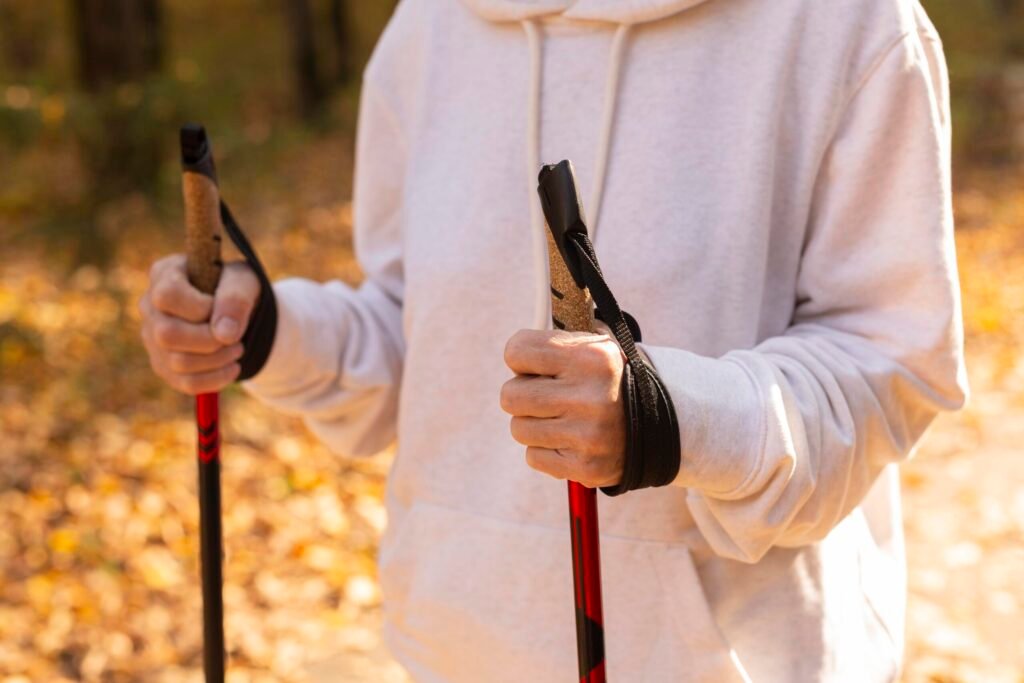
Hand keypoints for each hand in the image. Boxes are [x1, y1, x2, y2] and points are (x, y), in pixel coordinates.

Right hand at [139, 254, 258, 394]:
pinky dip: (215, 380)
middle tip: (235, 337)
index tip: (220, 306)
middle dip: (210, 341)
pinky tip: (232, 368)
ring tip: (237, 349)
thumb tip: (224, 335)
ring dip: (218, 361)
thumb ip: (235, 299)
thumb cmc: (234, 287)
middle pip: (167, 335)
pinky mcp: (163, 364)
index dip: (200, 307)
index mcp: (164, 275)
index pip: (168, 296)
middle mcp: (150, 307)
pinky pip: (185, 383)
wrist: (233, 308)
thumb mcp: (243, 281)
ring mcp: (152, 338)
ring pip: (177, 363)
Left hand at [500, 329, 625, 487]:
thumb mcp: (595, 346)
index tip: (532, 364)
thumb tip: (516, 345)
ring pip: (519, 428)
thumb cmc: (609, 379)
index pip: (516, 351)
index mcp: (592, 358)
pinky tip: (569, 440)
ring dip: (534, 424)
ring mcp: (588, 436)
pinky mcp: (585, 467)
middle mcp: (590, 397)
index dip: (520, 358)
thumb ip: (556, 339)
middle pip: (510, 395)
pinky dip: (546, 450)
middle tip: (543, 394)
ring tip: (561, 418)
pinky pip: (533, 457)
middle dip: (522, 394)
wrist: (658, 424)